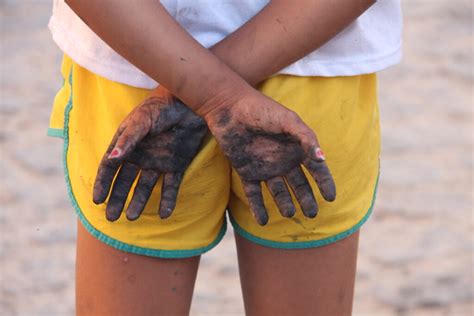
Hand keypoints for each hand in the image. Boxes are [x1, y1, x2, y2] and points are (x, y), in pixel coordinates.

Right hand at [93, 88, 207, 220]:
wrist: (190, 103)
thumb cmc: (162, 106)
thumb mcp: (142, 121)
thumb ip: (128, 140)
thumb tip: (112, 159)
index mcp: (127, 144)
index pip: (110, 167)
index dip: (103, 183)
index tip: (97, 200)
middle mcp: (141, 155)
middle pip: (126, 181)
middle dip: (118, 199)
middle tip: (112, 217)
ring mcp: (159, 161)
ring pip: (146, 187)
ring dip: (139, 202)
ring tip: (132, 218)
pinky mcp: (177, 164)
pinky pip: (171, 186)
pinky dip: (168, 200)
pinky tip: (164, 214)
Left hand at [204, 91, 335, 224]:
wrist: (230, 108)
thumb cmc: (261, 110)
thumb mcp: (288, 121)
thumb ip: (306, 138)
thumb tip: (323, 158)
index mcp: (296, 147)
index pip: (316, 169)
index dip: (324, 183)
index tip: (330, 198)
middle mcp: (283, 160)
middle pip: (299, 185)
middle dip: (306, 199)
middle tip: (311, 214)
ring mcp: (265, 167)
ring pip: (278, 192)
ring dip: (284, 204)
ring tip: (288, 214)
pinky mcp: (246, 171)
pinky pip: (254, 194)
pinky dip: (258, 208)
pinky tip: (262, 222)